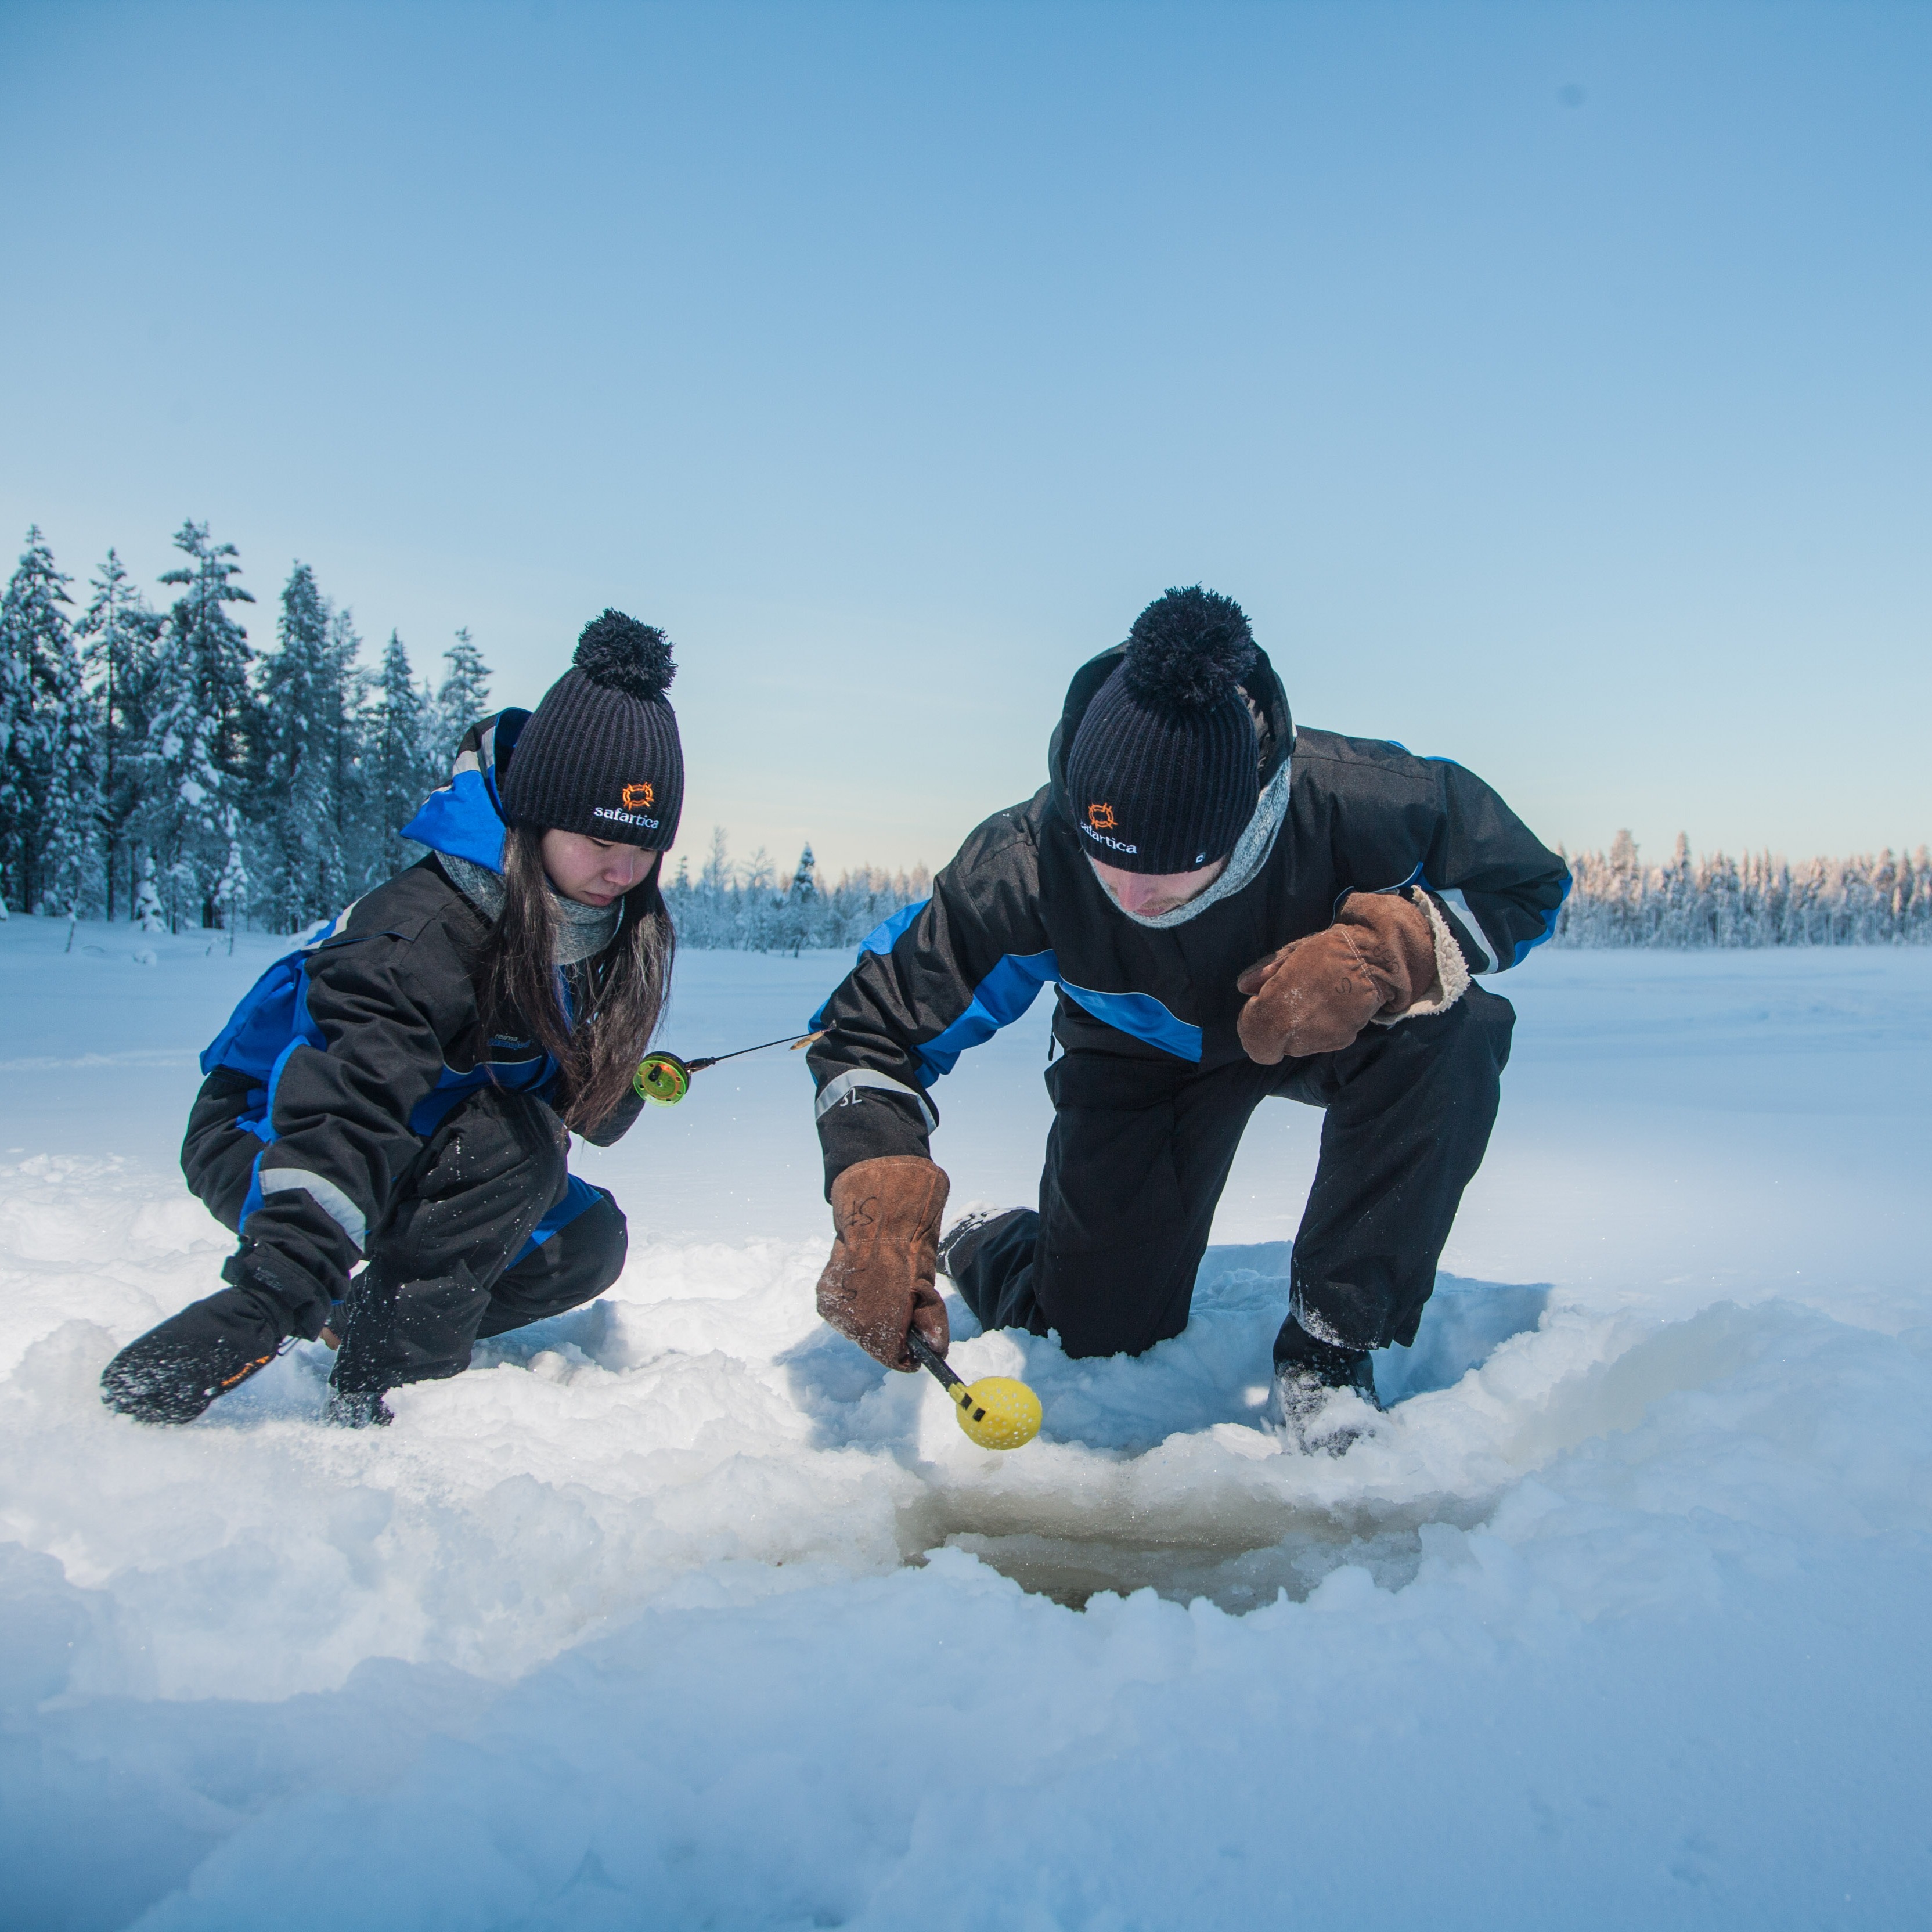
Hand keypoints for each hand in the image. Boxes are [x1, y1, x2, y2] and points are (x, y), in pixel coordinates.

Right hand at [815, 1155, 950, 1370]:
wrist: (877, 1216)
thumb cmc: (907, 1250)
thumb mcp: (926, 1288)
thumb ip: (930, 1324)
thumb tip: (935, 1350)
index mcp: (879, 1328)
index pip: (894, 1358)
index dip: (909, 1353)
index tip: (917, 1345)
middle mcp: (852, 1326)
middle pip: (876, 1345)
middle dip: (892, 1333)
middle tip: (905, 1308)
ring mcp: (835, 1311)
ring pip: (859, 1328)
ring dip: (872, 1318)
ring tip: (884, 1290)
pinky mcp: (824, 1297)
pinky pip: (844, 1312)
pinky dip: (856, 1304)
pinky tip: (866, 1283)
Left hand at [1236, 891, 1438, 1063]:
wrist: (1374, 960)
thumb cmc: (1327, 952)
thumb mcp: (1290, 955)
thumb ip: (1263, 974)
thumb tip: (1243, 987)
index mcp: (1278, 1010)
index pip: (1252, 1037)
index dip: (1251, 1022)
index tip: (1259, 1002)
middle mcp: (1297, 1033)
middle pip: (1270, 1046)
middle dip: (1269, 1028)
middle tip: (1282, 1003)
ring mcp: (1320, 1041)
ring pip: (1292, 1046)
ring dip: (1292, 1030)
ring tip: (1308, 1001)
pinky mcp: (1339, 1042)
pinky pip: (1315, 1042)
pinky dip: (1313, 1030)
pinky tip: (1324, 1007)